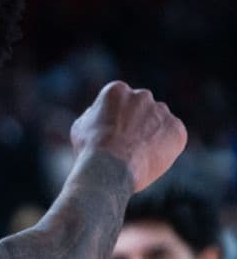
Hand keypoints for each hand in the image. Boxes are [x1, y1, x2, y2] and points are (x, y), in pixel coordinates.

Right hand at [70, 80, 186, 191]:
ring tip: (138, 154)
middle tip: (127, 144)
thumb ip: (96, 115)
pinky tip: (149, 158)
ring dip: (152, 133)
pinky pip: (173, 136)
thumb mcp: (81, 126)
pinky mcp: (177, 129)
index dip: (116, 119)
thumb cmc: (91, 149)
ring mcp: (161, 111)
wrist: (109, 168)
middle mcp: (141, 95)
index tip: (112, 134)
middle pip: (142, 107)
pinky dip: (165, 146)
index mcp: (116, 90)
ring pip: (159, 121)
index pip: (120, 101)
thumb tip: (102, 115)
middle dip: (137, 122)